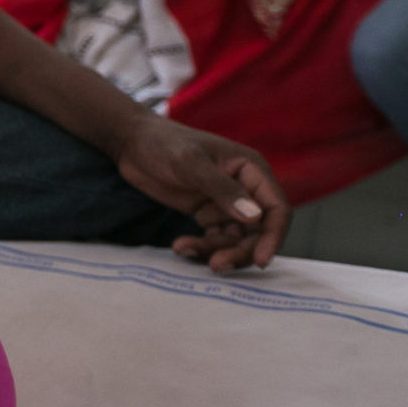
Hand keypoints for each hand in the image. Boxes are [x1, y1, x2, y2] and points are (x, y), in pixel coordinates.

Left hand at [111, 113, 287, 270]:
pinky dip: (201, 246)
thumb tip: (256, 218)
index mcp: (251, 170)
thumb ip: (222, 189)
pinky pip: (214, 239)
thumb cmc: (163, 144)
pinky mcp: (206, 214)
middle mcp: (245, 189)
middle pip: (258, 232)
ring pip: (235, 239)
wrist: (131, 142)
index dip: (273, 236)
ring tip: (184, 248)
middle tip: (216, 264)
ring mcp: (225, 203)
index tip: (260, 261)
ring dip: (216, 250)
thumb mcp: (191, 163)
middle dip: (240, 251)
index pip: (277, 209)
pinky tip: (180, 246)